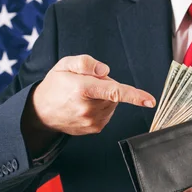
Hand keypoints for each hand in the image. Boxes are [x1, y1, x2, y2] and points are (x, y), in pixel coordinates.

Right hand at [27, 55, 155, 136]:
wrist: (41, 112)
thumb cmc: (55, 85)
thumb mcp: (65, 64)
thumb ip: (85, 62)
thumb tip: (105, 71)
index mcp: (83, 89)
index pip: (114, 91)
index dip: (135, 96)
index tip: (150, 101)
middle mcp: (89, 108)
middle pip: (114, 92)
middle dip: (105, 85)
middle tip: (85, 84)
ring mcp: (92, 121)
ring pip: (112, 103)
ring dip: (103, 97)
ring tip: (83, 96)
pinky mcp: (95, 128)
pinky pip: (108, 113)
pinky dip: (101, 107)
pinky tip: (85, 106)